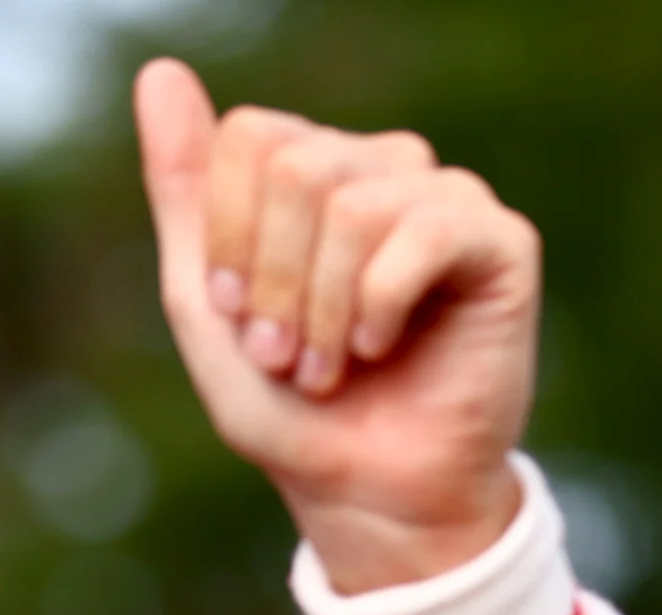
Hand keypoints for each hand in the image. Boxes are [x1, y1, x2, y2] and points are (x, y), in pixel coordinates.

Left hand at [135, 58, 538, 591]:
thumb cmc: (291, 408)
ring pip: (352, 203)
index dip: (229, 237)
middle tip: (289, 358)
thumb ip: (183, 188)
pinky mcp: (501, 241)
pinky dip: (379, 307)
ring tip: (332, 369)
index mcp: (313, 171)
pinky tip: (384, 348)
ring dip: (323, 311)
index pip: (250, 135)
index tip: (237, 316)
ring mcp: (446, 198)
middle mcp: (383, 168)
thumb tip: (160, 72)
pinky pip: (422, 232)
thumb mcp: (207, 299)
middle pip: (296, 167)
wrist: (368, 495)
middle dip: (275, 284)